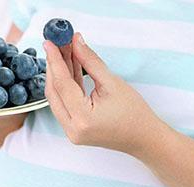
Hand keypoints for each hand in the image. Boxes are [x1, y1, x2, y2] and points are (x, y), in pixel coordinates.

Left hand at [43, 32, 164, 155]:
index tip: (50, 43)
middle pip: (54, 92)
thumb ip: (90, 61)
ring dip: (59, 75)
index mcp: (82, 118)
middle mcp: (72, 129)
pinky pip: (64, 105)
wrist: (143, 137)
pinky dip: (65, 87)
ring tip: (63, 53)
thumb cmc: (134, 114)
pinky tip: (69, 68)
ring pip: (57, 98)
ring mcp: (71, 132)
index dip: (55, 61)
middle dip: (54, 66)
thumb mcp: (112, 82)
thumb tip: (76, 43)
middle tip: (56, 45)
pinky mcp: (74, 130)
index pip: (62, 84)